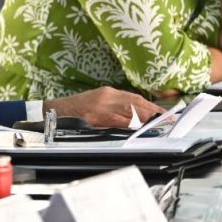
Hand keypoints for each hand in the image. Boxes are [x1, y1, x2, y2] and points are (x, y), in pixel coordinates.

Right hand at [45, 87, 164, 127]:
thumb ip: (116, 106)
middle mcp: (105, 98)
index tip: (165, 114)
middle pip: (134, 103)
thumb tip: (139, 116)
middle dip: (151, 112)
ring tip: (156, 125)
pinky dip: (128, 125)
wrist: (56, 111)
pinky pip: (115, 122)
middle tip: (166, 120)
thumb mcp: (98, 101)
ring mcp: (99, 108)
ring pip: (127, 111)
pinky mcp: (93, 118)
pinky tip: (137, 128)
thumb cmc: (78, 109)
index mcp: (107, 92)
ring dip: (144, 119)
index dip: (151, 106)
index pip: (135, 98)